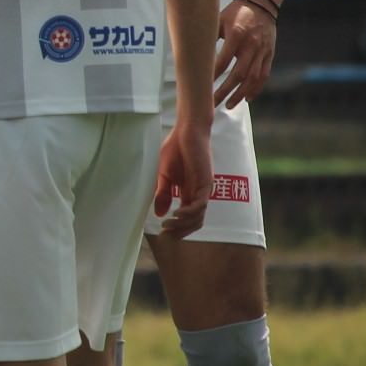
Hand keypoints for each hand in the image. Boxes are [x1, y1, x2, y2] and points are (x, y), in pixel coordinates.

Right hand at [151, 117, 212, 239]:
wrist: (187, 130)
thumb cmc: (176, 149)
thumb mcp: (164, 176)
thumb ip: (163, 194)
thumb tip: (159, 214)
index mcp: (189, 193)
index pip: (187, 219)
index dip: (176, 229)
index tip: (162, 234)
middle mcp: (198, 194)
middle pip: (194, 222)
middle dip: (179, 232)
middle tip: (165, 235)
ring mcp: (203, 189)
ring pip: (198, 217)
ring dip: (182, 225)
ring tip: (167, 226)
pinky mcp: (206, 182)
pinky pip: (200, 205)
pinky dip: (188, 213)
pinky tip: (176, 215)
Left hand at [212, 0, 276, 107]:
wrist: (262, 3)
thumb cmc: (236, 12)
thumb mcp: (219, 20)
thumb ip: (209, 37)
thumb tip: (192, 54)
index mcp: (236, 35)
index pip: (223, 61)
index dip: (212, 76)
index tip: (202, 87)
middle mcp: (251, 45)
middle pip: (238, 75)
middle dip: (225, 91)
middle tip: (213, 103)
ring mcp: (262, 51)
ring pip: (252, 78)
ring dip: (240, 94)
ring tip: (229, 105)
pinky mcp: (269, 54)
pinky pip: (263, 75)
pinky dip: (256, 89)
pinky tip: (247, 98)